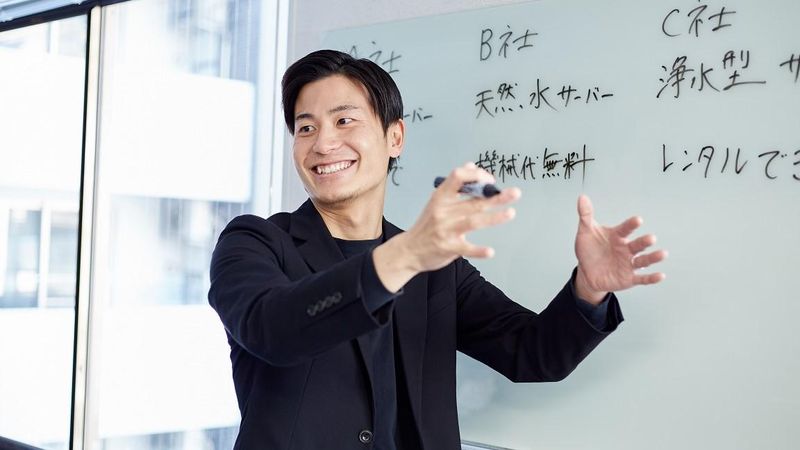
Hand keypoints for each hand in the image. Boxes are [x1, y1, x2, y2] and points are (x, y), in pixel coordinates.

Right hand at [373, 162, 520, 290]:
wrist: (409, 250)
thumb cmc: (426, 225)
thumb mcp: (437, 201)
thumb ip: (455, 186)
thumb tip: (471, 166)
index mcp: (440, 197)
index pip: (458, 177)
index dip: (476, 176)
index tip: (490, 180)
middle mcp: (443, 211)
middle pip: (473, 201)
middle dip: (496, 197)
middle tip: (515, 193)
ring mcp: (445, 230)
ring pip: (473, 221)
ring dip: (493, 218)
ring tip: (510, 213)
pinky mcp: (448, 248)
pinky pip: (466, 248)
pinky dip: (478, 250)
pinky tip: (491, 251)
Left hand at [573, 195, 666, 303]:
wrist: (586, 272)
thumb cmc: (589, 250)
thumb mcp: (585, 232)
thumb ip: (586, 215)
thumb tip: (582, 197)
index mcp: (617, 236)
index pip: (626, 229)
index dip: (631, 225)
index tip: (638, 220)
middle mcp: (626, 249)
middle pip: (637, 244)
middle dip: (644, 241)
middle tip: (651, 238)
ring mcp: (629, 264)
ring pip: (643, 260)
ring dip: (653, 257)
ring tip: (663, 254)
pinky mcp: (628, 278)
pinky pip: (642, 278)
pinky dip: (651, 278)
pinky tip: (661, 275)